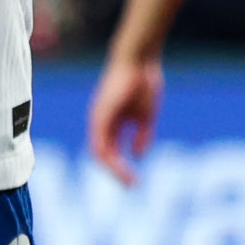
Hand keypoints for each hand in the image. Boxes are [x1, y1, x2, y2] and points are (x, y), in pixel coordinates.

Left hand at [86, 49, 162, 180]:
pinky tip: (118, 164)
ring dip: (112, 168)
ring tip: (126, 179)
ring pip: (99, 151)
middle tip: (130, 185)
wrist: (139, 59)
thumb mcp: (145, 116)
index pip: (111, 150)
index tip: (134, 180)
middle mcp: (101, 122)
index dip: (121, 166)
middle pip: (103, 154)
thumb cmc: (144, 82)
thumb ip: (141, 136)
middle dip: (116, 172)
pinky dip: (108, 155)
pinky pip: (99, 140)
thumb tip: (138, 155)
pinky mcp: (100, 113)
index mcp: (112, 122)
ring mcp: (99, 118)